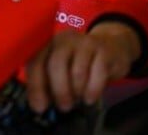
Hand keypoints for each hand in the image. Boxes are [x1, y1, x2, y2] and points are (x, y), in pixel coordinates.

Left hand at [25, 22, 140, 113]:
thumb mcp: (61, 70)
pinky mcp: (104, 51)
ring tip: (78, 100)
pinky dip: (92, 90)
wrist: (111, 47)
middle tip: (63, 107)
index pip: (36, 62)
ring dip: (76, 92)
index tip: (40, 107)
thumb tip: (39, 104)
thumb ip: (47, 83)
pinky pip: (97, 74)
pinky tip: (89, 98)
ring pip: (77, 72)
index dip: (36, 86)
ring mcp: (85, 43)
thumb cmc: (79, 63)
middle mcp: (64, 40)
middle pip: (56, 65)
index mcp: (48, 44)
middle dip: (59, 90)